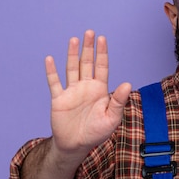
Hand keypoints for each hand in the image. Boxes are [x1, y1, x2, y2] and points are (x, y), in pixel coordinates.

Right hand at [45, 30, 131, 156]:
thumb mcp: (112, 118)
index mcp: (100, 90)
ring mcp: (72, 92)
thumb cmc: (96, 132)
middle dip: (88, 48)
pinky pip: (54, 83)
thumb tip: (128, 83)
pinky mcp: (59, 99)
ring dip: (72, 55)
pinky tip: (50, 59)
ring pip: (72, 69)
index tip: (102, 38)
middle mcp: (86, 87)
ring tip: (74, 40)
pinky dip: (51, 72)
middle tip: (89, 32)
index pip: (102, 67)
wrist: (77, 145)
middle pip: (87, 63)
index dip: (101, 53)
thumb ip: (119, 101)